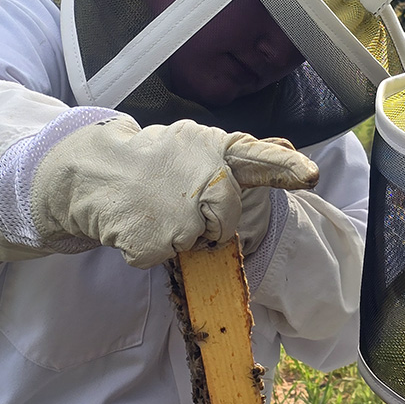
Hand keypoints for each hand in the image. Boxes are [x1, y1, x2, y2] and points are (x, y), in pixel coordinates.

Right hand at [30, 117, 316, 267]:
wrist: (93, 173)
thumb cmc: (154, 161)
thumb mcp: (197, 147)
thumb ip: (242, 155)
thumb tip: (289, 148)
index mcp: (213, 148)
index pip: (256, 156)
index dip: (285, 169)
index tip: (312, 176)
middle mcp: (201, 175)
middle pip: (228, 217)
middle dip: (210, 221)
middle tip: (179, 204)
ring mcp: (178, 209)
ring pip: (203, 241)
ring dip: (183, 234)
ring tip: (157, 211)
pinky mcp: (156, 240)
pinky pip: (169, 256)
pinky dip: (153, 246)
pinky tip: (138, 223)